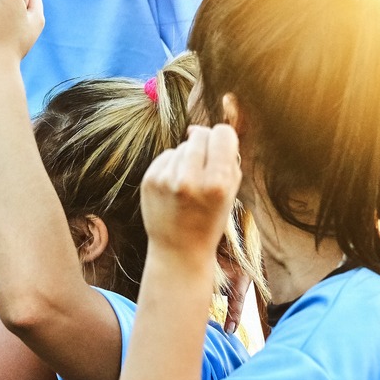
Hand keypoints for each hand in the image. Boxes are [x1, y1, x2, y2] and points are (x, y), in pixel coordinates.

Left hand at [141, 125, 241, 263]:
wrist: (179, 251)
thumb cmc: (210, 221)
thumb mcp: (230, 194)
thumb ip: (228, 159)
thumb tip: (208, 128)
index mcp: (217, 184)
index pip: (222, 133)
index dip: (224, 140)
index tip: (223, 150)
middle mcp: (190, 179)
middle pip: (200, 134)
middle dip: (205, 146)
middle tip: (205, 168)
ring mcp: (166, 179)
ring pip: (182, 146)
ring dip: (188, 158)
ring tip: (189, 184)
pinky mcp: (149, 180)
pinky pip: (166, 156)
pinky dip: (172, 166)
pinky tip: (174, 188)